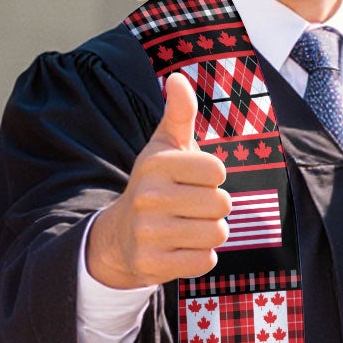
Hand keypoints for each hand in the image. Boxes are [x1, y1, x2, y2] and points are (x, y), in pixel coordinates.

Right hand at [84, 73, 232, 288]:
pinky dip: (201, 257)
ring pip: (216, 233)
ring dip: (210, 233)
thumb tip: (177, 78)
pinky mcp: (152, 264)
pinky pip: (205, 262)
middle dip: (215, 208)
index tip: (192, 180)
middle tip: (192, 207)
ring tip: (188, 227)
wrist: (120, 235)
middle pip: (221, 204)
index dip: (212, 177)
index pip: (217, 170)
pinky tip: (181, 248)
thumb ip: (179, 113)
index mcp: (156, 163)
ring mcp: (148, 233)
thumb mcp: (164, 147)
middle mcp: (149, 196)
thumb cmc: (155, 185)